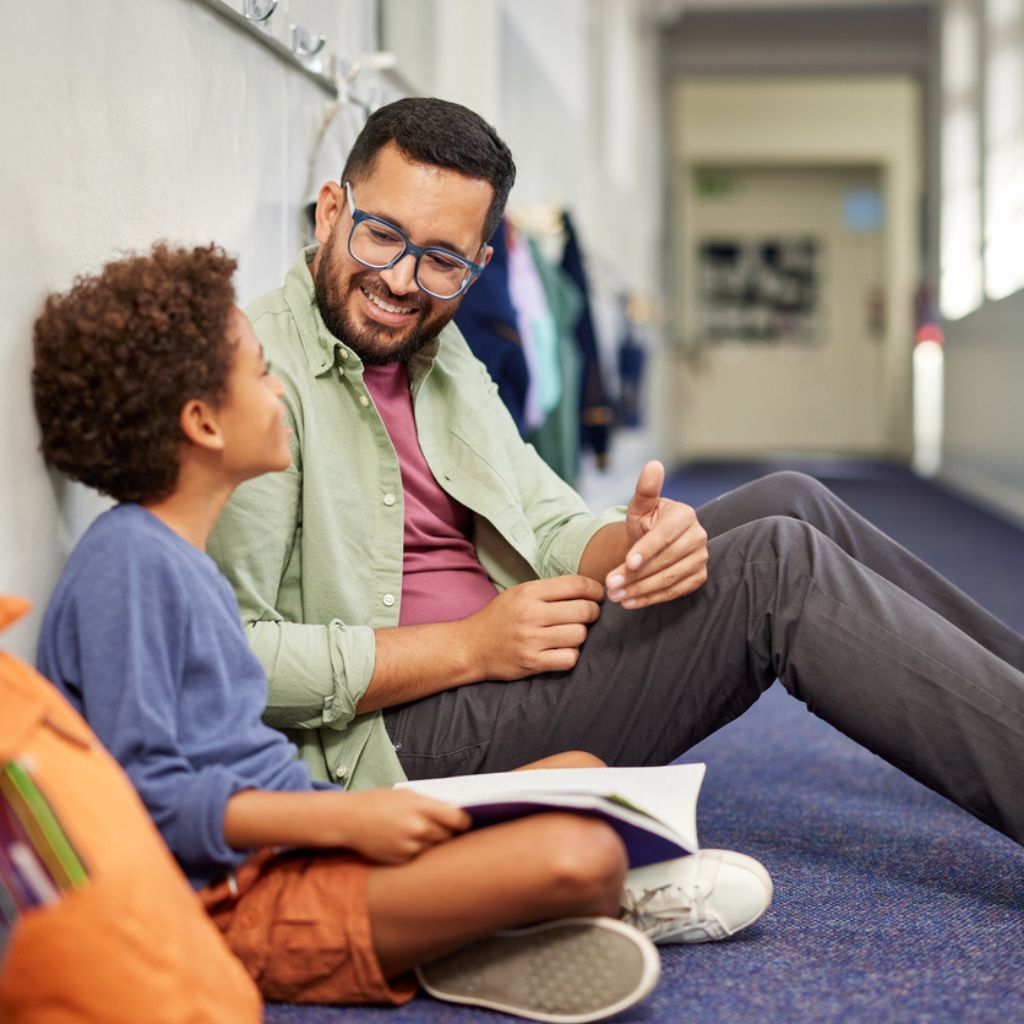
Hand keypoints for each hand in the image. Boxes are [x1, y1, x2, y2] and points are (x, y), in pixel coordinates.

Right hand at [337, 789, 470, 863]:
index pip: (457, 820)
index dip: (464, 823)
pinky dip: (415, 851)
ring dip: (429, 843)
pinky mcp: (401, 860)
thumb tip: (454, 813)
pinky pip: (418, 857)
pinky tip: (401, 841)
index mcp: (422, 807)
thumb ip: (430, 805)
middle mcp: (418, 828)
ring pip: (433, 848)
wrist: (350, 819)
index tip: (464, 824)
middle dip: (445, 833)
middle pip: (447, 836)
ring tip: (413, 832)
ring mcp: (409, 846)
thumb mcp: (407, 795)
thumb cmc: (379, 803)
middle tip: (436, 828)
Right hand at [464, 575, 604, 679]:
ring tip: (571, 634)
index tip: (598, 595)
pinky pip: (569, 658)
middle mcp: (531, 614)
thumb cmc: (499, 618)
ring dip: (581, 635)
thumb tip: (587, 589)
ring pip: (580, 635)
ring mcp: (531, 640)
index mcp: (529, 592)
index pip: (575, 585)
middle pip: (583, 610)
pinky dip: (571, 655)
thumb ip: (550, 591)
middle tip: (589, 615)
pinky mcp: (532, 662)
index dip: (594, 589)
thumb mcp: (519, 593)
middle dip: (593, 613)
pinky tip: (563, 650)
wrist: (470, 646)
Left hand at [605, 460, 707, 609]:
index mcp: (684, 515)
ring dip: (640, 590)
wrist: (652, 542)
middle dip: (636, 575)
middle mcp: (698, 537)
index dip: (646, 550)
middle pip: (665, 561)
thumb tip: (653, 464)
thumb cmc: (644, 522)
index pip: (664, 536)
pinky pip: (675, 592)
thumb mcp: (640, 507)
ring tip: (615, 596)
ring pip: (669, 579)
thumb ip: (645, 489)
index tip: (627, 563)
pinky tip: (631, 603)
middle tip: (610, 585)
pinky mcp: (698, 577)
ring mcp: (701, 559)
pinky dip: (651, 599)